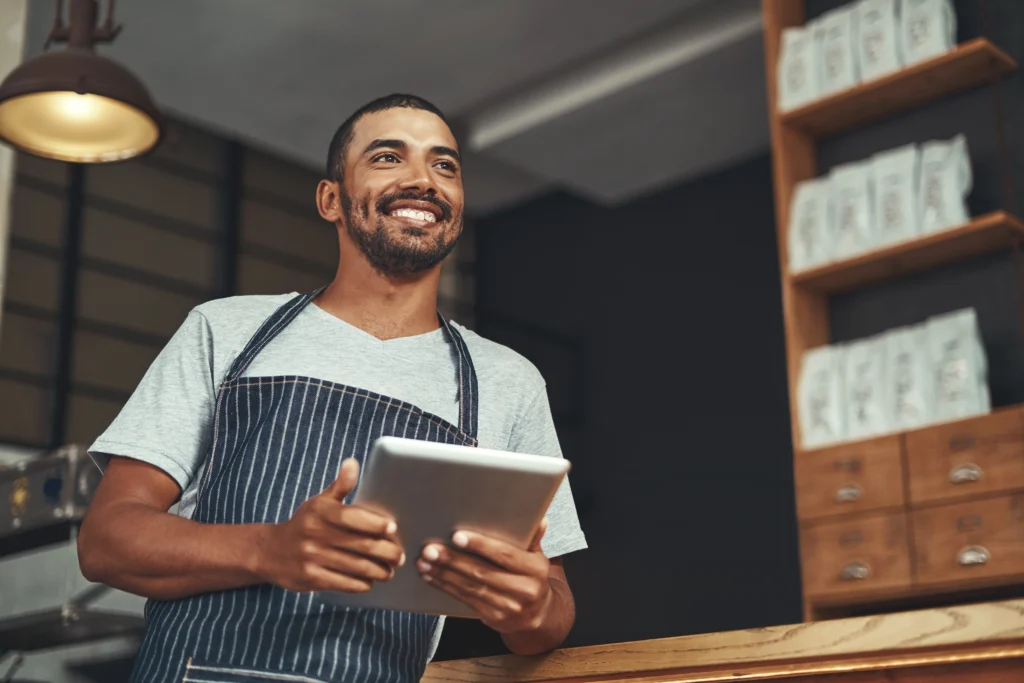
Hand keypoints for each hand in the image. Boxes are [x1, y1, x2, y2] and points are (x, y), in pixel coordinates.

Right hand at [257, 458, 404, 592]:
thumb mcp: (319, 502)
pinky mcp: (310, 578)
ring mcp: (312, 557)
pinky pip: (342, 583)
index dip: (375, 523)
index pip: (352, 517)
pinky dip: (360, 584)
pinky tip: (369, 582)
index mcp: (321, 512)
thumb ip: (340, 485)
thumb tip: (353, 463)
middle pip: (360, 544)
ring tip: (389, 571)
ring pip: (355, 566)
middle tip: (399, 556)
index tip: (393, 528)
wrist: (269, 551)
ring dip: (377, 571)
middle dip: (385, 552)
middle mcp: (315, 534)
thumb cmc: (304, 524)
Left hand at [417, 518, 551, 632]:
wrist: (538, 614)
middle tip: (430, 549)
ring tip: (424, 561)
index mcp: (536, 569)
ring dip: (444, 574)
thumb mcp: (536, 556)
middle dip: (453, 560)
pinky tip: (431, 576)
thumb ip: (532, 538)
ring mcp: (508, 607)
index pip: (505, 555)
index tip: (457, 536)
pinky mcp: (493, 618)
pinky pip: (465, 599)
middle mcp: (525, 590)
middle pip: (483, 573)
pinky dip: (445, 587)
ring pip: (470, 588)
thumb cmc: (531, 576)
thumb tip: (539, 518)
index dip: (481, 545)